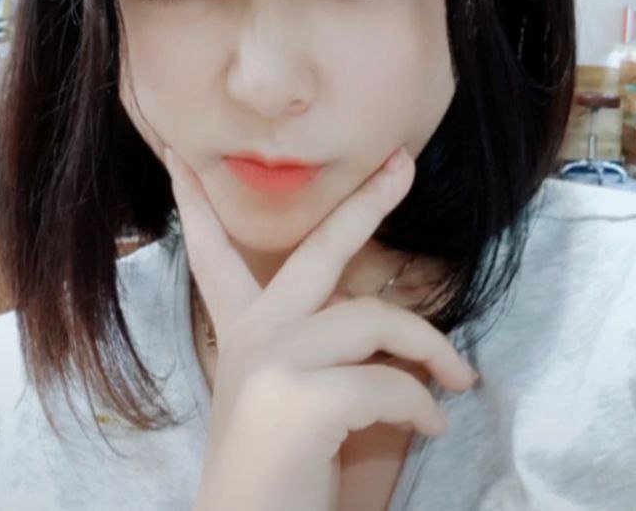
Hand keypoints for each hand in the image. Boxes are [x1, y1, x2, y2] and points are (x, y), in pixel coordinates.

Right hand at [164, 146, 476, 510]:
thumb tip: (382, 318)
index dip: (195, 204)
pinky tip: (432, 424)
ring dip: (429, 347)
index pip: (212, 254)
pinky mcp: (297, 397)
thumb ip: (315, 348)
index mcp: (243, 333)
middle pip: (318, 249)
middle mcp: (252, 335)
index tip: (178, 159)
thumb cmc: (276, 476)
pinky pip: (388, 381)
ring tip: (457, 379)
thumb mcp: (285, 398)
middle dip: (365, 201)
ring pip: (373, 318)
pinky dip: (422, 403)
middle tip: (404, 163)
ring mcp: (270, 360)